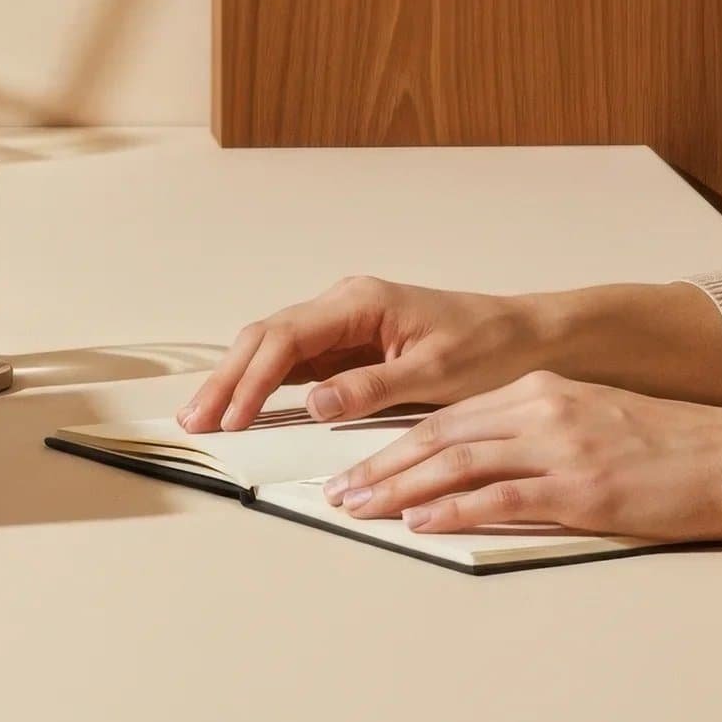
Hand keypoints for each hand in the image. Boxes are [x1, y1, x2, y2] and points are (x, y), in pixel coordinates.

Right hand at [180, 276, 552, 430]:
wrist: (528, 337)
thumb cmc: (490, 348)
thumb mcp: (435, 374)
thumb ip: (370, 387)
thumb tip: (311, 404)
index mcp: (359, 302)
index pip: (286, 339)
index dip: (251, 379)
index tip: (231, 417)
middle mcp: (343, 306)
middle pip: (265, 338)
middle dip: (226, 378)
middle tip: (194, 419)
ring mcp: (343, 324)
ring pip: (272, 348)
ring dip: (238, 380)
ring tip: (206, 416)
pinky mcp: (349, 346)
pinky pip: (295, 362)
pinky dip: (264, 384)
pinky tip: (244, 406)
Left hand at [319, 372, 721, 540]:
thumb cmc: (671, 447)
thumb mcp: (591, 419)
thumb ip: (536, 431)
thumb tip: (482, 462)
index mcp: (538, 391)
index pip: (445, 417)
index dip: (391, 442)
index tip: (353, 465)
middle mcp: (540, 409)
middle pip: (437, 437)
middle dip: (378, 465)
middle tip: (336, 491)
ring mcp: (560, 447)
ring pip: (458, 463)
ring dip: (399, 487)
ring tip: (359, 508)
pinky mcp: (583, 487)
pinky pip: (502, 497)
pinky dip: (454, 509)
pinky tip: (421, 522)